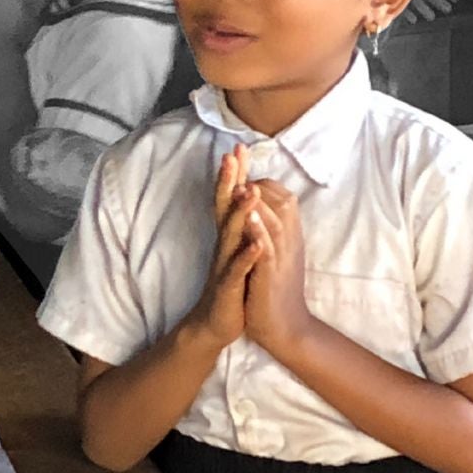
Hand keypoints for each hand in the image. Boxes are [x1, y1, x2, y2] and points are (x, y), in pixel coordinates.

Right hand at [185, 146, 264, 348]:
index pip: (230, 200)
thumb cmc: (232, 286)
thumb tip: (248, 200)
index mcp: (229, 238)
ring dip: (240, 214)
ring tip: (249, 192)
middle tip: (231, 155)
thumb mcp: (237, 251)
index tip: (239, 148)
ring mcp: (224, 266)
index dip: (234, 175)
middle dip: (229, 182)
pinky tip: (256, 245)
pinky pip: (237, 271)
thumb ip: (241, 227)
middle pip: (225, 209)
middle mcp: (224, 247)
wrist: (215, 324)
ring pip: (231, 236)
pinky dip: (246, 257)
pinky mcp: (227, 288)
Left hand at [242, 180, 314, 358]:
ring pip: (275, 222)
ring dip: (258, 203)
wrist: (286, 328)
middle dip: (258, 181)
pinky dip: (259, 233)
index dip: (262, 180)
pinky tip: (248, 219)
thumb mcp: (276, 254)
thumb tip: (264, 206)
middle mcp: (288, 241)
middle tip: (239, 161)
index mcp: (288, 235)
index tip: (243, 167)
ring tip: (243, 184)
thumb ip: (273, 230)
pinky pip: (267, 250)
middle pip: (281, 202)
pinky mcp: (272, 276)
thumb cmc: (276, 290)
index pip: (282, 197)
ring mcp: (281, 258)